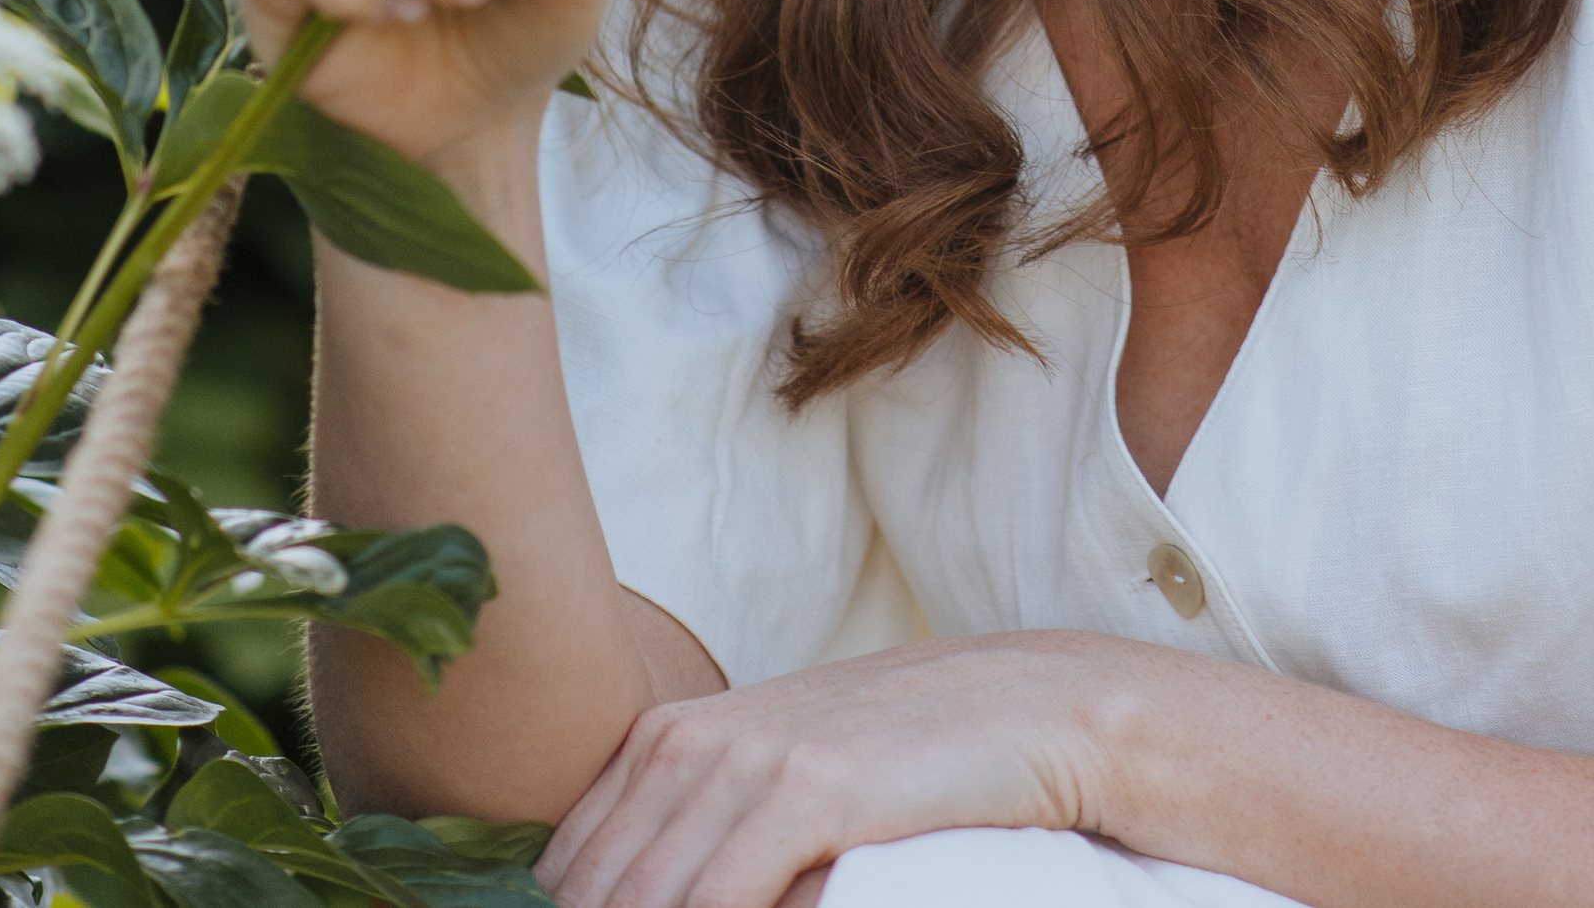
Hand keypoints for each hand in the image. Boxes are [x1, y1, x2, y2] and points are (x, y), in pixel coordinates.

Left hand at [537, 631, 1155, 907]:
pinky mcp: (811, 790)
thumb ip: (696, 826)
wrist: (1028, 706)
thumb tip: (620, 895)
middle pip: (596, 891)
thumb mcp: (776, 776)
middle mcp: (690, 741)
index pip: (565, 866)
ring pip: (648, 899)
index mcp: (668, 737)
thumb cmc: (899, 756)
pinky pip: (722, 900)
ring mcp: (749, 760)